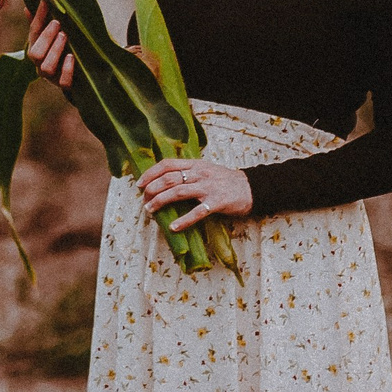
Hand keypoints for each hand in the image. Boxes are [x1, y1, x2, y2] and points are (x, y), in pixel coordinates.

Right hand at [25, 0, 74, 87]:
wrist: (81, 76)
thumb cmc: (64, 49)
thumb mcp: (53, 36)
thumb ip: (41, 23)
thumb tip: (27, 8)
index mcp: (36, 48)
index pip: (33, 32)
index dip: (39, 17)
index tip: (46, 3)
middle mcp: (40, 64)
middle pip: (35, 53)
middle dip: (46, 37)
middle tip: (57, 23)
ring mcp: (51, 77)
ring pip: (46, 67)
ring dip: (55, 50)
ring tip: (64, 36)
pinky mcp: (64, 85)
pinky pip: (63, 82)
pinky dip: (67, 70)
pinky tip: (71, 57)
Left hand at [136, 155, 252, 230]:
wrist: (252, 187)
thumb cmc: (225, 181)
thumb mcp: (206, 170)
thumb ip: (189, 173)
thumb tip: (165, 181)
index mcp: (195, 164)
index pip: (167, 164)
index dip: (151, 173)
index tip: (139, 184)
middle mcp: (200, 173)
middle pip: (169, 178)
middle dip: (152, 189)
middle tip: (143, 200)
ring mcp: (208, 187)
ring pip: (178, 192)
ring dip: (161, 201)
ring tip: (150, 210)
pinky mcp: (217, 202)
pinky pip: (197, 212)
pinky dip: (184, 220)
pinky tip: (173, 227)